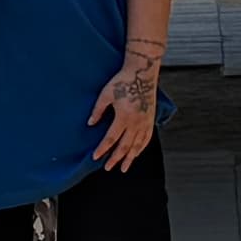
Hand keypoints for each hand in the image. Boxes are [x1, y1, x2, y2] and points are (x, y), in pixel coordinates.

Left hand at [87, 56, 157, 170]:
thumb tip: (90, 123)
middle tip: (108, 168)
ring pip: (137, 145)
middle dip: (116, 158)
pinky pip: (147, 138)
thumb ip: (98, 110)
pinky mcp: (151, 119)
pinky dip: (141, 147)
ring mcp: (145, 122)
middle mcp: (136, 122)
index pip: (111, 138)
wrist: (142, 72)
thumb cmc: (123, 80)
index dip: (102, 149)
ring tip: (124, 168)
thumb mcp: (106, 94)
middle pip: (125, 146)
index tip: (95, 157)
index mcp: (124, 116)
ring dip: (130, 157)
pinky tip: (136, 153)